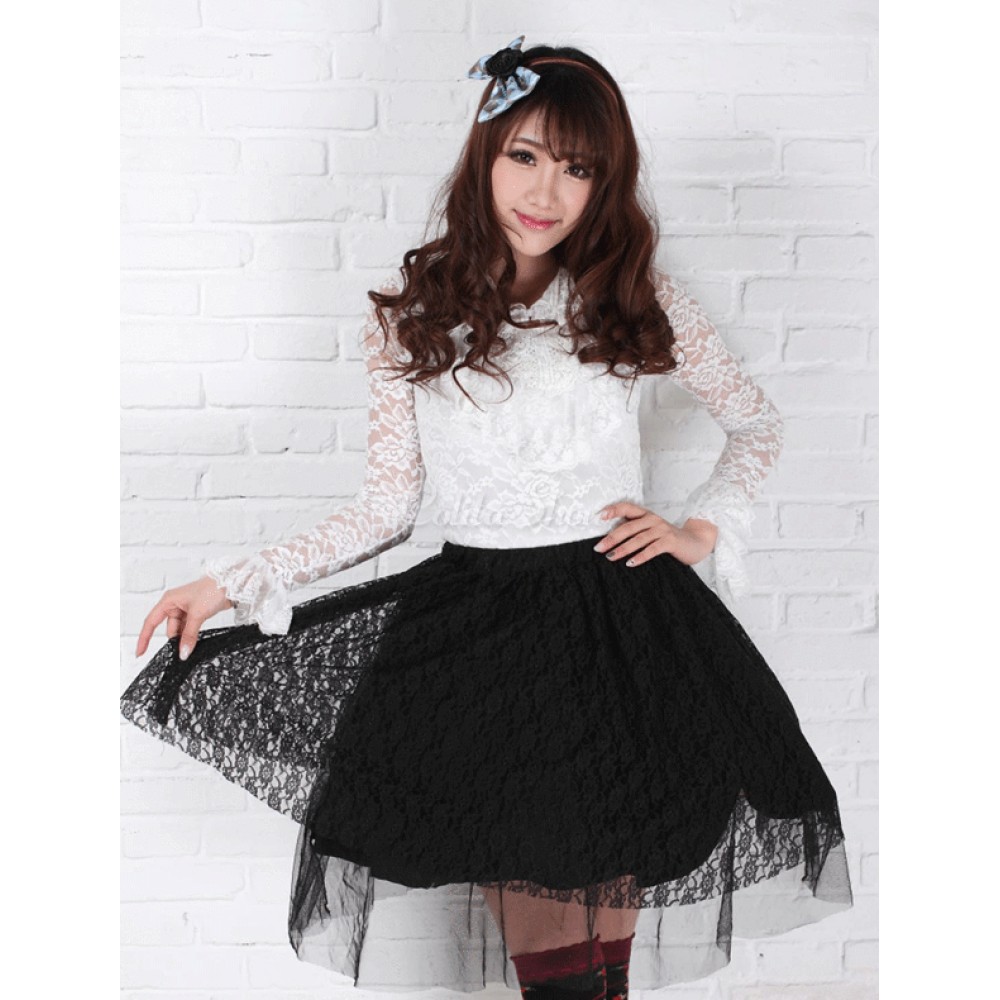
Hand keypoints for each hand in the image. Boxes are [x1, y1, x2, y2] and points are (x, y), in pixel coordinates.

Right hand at [135, 575, 235, 660]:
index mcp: (168, 601)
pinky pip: (188, 628)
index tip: (140, 652)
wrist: (232, 583)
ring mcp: (185, 609)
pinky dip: (190, 635)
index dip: (144, 638)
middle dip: (174, 640)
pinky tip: (194, 642)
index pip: (151, 622)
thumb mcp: (197, 614)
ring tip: (192, 645)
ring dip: (184, 638)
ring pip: (179, 630)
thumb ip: (189, 635)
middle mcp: (174, 604)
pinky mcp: (196, 613)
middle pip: (168, 628)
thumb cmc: (211, 590)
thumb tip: (183, 653)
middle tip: (182, 651)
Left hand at [593, 502, 717, 567]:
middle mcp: (653, 519)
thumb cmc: (667, 538)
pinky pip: (653, 549)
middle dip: (612, 538)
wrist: (695, 542)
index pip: (627, 507)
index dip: (613, 510)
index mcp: (645, 515)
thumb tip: (608, 539)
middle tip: (598, 548)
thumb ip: (634, 531)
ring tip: (610, 557)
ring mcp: (662, 529)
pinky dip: (641, 556)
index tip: (599, 517)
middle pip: (628, 527)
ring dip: (623, 549)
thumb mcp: (649, 531)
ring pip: (639, 539)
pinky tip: (631, 563)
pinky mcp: (670, 541)